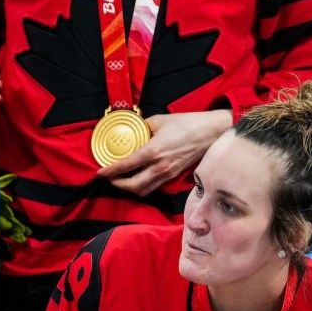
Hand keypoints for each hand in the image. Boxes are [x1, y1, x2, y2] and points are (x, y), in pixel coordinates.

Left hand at [98, 110, 233, 195]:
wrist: (211, 132)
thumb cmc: (187, 124)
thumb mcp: (159, 120)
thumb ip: (142, 127)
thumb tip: (132, 130)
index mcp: (153, 151)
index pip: (126, 166)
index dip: (110, 171)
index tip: (100, 172)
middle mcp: (160, 166)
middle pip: (133, 186)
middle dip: (118, 184)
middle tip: (109, 178)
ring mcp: (168, 173)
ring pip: (144, 190)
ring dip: (130, 188)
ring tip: (121, 180)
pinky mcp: (174, 175)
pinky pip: (155, 187)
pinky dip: (143, 186)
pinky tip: (137, 178)